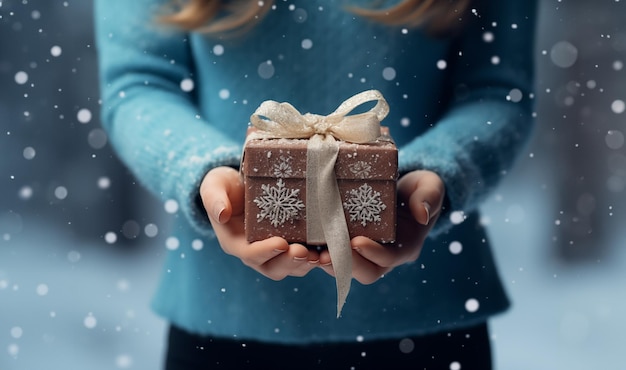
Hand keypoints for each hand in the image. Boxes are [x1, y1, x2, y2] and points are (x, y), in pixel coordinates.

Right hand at [199, 166, 319, 279]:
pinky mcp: (291, 246)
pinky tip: (332, 250)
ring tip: (323, 255)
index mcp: (235, 243)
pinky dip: (318, 258)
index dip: (265, 252)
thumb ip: (214, 199)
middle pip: (273, 267)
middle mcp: (255, 253)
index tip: (281, 243)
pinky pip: (305, 259)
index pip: (249, 254)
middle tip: (305, 252)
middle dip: (290, 262)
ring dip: (307, 264)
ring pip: (291, 268)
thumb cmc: (225, 187)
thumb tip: (221, 214)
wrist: (241, 187)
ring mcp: (274, 253)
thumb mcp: (215, 186)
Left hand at [319, 170, 444, 283]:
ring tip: (308, 252)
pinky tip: (300, 243)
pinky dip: (316, 253)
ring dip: (326, 263)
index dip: (373, 253)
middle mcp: (383, 255)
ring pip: (344, 268)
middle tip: (326, 255)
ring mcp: (363, 253)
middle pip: (365, 272)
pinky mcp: (345, 244)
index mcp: (405, 246)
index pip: (390, 257)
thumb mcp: (429, 185)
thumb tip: (422, 213)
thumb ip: (429, 196)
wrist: (403, 190)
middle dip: (345, 265)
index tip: (357, 241)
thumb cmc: (418, 188)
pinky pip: (331, 255)